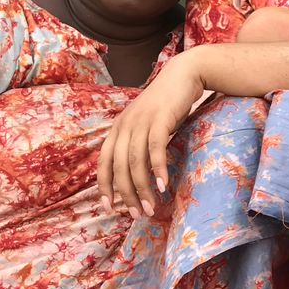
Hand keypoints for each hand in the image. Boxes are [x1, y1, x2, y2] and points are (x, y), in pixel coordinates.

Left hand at [98, 50, 205, 217]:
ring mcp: (141, 122)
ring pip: (136, 162)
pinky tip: (163, 185)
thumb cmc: (167, 103)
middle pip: (120, 168)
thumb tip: (137, 171)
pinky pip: (155, 149)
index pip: (104, 163)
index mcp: (117, 129)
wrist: (184, 75)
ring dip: (143, 188)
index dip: (105, 187)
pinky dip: (158, 169)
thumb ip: (138, 143)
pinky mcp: (159, 119)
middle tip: (138, 214)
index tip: (111, 207)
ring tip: (151, 207)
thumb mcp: (146, 123)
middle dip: (127, 195)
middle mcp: (124, 126)